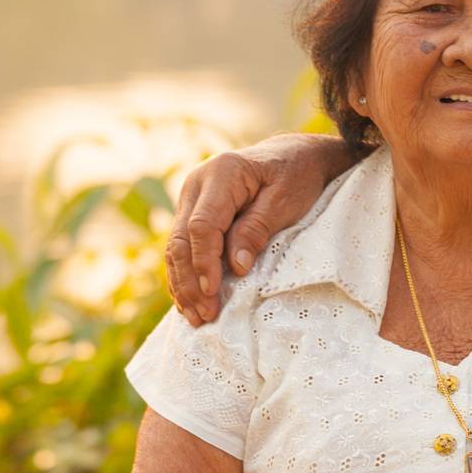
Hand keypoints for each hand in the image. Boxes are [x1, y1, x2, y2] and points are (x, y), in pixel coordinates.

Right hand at [166, 133, 342, 323]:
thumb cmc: (296, 175)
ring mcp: (191, 199)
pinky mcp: (193, 213)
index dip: (205, 262)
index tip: (214, 293)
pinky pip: (182, 247)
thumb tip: (236, 266)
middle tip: (205, 315)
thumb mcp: (287, 200)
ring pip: (176, 246)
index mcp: (222, 174)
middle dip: (191, 281)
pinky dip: (185, 275)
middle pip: (181, 239)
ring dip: (183, 284)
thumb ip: (258, 229)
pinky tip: (190, 302)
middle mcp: (197, 185)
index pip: (202, 226)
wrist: (293, 155)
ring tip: (197, 317)